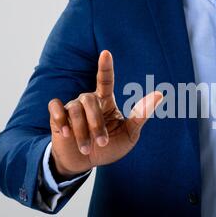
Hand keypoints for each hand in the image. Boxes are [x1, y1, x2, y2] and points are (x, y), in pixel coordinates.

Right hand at [47, 50, 162, 178]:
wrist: (84, 163)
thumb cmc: (108, 147)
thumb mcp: (129, 134)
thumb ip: (141, 115)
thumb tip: (160, 94)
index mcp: (106, 102)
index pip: (105, 80)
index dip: (105, 67)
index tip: (106, 53)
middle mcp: (88, 100)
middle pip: (90, 101)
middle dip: (96, 125)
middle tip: (102, 143)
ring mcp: (72, 107)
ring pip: (74, 108)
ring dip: (82, 131)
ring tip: (86, 148)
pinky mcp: (57, 115)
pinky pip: (55, 108)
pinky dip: (60, 120)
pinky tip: (65, 133)